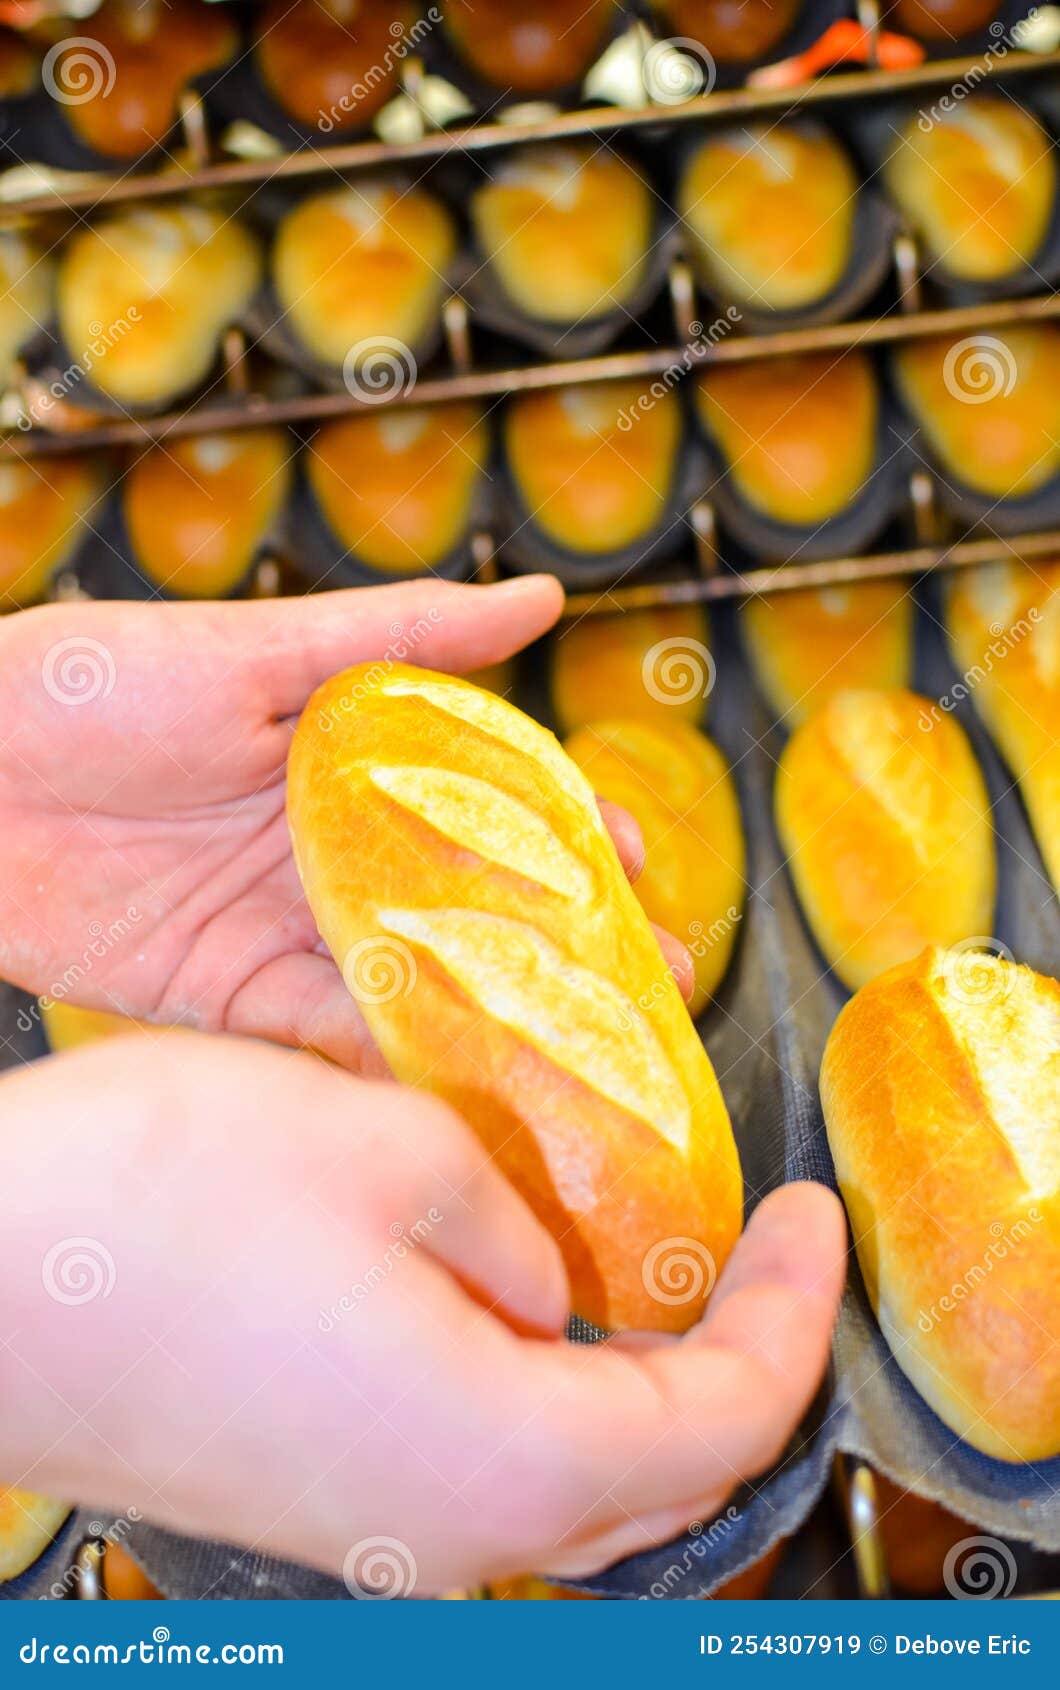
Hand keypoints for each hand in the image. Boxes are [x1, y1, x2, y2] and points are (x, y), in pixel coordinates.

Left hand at [0, 579, 692, 1069]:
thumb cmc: (88, 681)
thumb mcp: (255, 647)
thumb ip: (402, 634)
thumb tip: (547, 597)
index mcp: (348, 760)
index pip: (485, 799)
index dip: (565, 832)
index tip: (635, 861)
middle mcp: (331, 851)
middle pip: (470, 905)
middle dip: (564, 943)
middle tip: (655, 983)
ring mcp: (287, 928)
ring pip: (420, 980)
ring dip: (504, 1015)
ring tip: (594, 1054)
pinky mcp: (232, 999)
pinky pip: (332, 1037)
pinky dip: (400, 1064)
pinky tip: (475, 1090)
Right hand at [0, 1033, 845, 1593]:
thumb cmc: (156, 1206)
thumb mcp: (384, 1145)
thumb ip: (504, 1217)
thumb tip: (541, 1275)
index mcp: (501, 1452)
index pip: (724, 1417)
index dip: (793, 1311)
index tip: (816, 1216)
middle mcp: (444, 1529)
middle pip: (657, 1474)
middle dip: (733, 1358)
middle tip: (761, 1248)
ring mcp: (368, 1530)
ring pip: (564, 1475)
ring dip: (632, 1377)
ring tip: (652, 1257)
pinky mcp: (308, 1497)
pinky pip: (472, 1458)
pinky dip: (538, 1388)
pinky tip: (519, 1289)